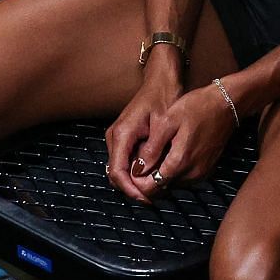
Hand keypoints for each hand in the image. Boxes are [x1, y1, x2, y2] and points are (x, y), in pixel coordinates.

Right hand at [104, 77, 174, 203]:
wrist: (161, 82)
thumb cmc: (164, 98)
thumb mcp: (162, 125)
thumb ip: (152, 150)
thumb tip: (144, 174)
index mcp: (122, 134)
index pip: (117, 171)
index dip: (130, 189)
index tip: (145, 198)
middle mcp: (115, 137)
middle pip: (116, 173)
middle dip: (132, 188)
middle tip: (153, 198)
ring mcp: (118, 138)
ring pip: (120, 169)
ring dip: (134, 181)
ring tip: (155, 190)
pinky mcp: (125, 139)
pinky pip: (126, 161)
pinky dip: (137, 172)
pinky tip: (153, 176)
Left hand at [104, 79, 240, 204]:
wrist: (226, 104)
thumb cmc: (197, 107)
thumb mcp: (168, 121)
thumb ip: (152, 148)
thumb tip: (137, 169)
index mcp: (180, 162)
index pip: (152, 188)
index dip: (136, 184)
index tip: (130, 171)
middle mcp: (192, 173)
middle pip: (161, 189)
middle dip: (146, 181)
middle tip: (138, 163)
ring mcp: (201, 173)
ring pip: (171, 185)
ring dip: (159, 177)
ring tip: (152, 157)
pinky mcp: (206, 170)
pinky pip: (183, 178)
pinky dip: (172, 173)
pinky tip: (168, 156)